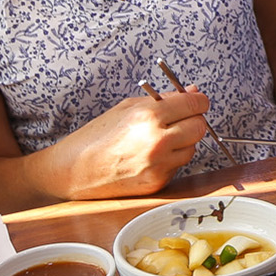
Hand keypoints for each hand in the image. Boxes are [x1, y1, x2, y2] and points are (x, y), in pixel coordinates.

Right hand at [45, 88, 210, 199]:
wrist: (75, 171)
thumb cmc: (97, 136)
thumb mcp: (127, 107)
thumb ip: (164, 99)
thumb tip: (192, 93)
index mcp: (150, 116)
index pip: (195, 104)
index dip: (198, 101)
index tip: (196, 102)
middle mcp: (158, 141)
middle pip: (200, 127)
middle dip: (193, 121)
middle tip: (178, 120)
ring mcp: (160, 164)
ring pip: (192, 148)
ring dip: (182, 142)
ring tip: (157, 140)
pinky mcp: (158, 182)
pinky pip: (178, 166)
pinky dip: (170, 160)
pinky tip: (149, 156)